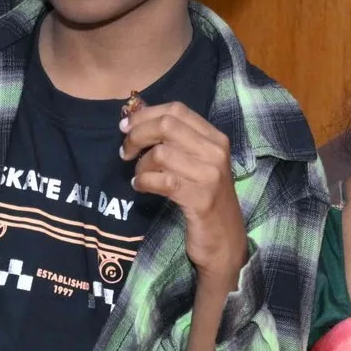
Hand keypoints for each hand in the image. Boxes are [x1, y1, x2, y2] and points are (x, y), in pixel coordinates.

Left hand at [121, 99, 244, 282]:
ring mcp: (211, 174)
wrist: (225, 241)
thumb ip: (175, 142)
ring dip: (141, 165)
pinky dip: (144, 182)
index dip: (146, 114)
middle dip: (137, 135)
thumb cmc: (205, 200)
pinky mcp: (201, 198)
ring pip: (161, 153)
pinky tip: (141, 188)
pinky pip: (162, 180)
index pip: (177, 109)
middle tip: (125, 152)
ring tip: (139, 177)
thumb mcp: (196, 164)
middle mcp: (216, 151)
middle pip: (166, 125)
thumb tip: (136, 120)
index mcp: (216, 137)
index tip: (125, 126)